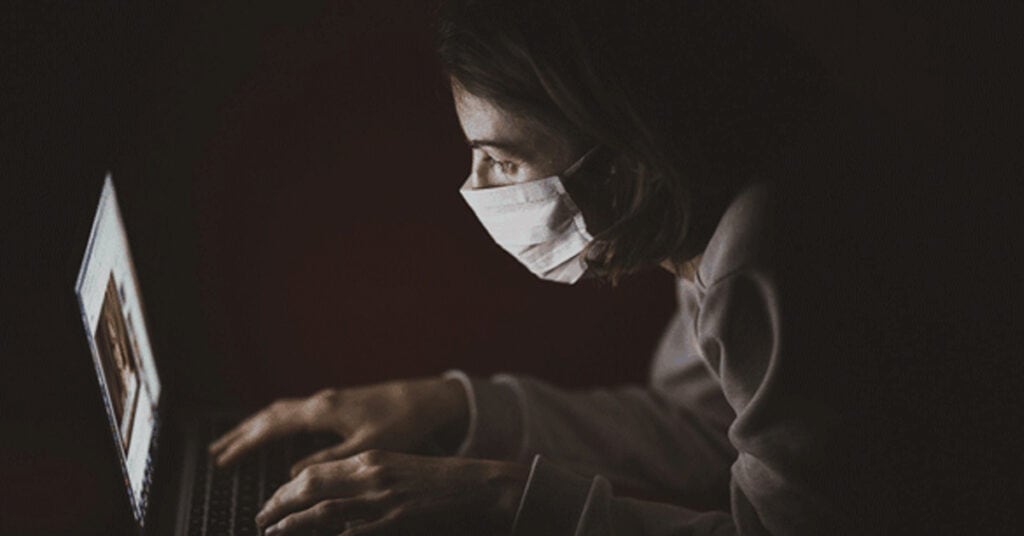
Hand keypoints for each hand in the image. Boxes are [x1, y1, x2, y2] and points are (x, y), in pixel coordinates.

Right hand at [208, 377, 468, 472]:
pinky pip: (294, 410)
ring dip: (256, 425)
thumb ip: (330, 461)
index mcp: (323, 412)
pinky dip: (275, 420)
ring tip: (236, 440)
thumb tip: (294, 472)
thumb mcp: (368, 448)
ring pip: (281, 411)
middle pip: (270, 416)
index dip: (245, 445)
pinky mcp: (338, 403)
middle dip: (242, 434)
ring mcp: (328, 400)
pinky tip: (275, 429)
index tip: (222, 460)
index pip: (272, 427)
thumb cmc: (402, 423)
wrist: (427, 398)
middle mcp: (320, 402)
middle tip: (216, 452)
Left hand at [256, 451, 527, 535]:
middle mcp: (371, 474)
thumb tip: (336, 499)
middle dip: (279, 502)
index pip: (316, 471)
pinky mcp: (394, 520)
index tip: (274, 500)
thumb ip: (368, 480)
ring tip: (272, 530)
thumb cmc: (445, 482)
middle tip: (262, 517)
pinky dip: (326, 533)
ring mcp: (381, 499)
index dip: (288, 487)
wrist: (483, 486)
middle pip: (310, 485)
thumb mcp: (400, 471)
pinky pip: (350, 530)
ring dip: (290, 522)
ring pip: (322, 509)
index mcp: (373, 459)